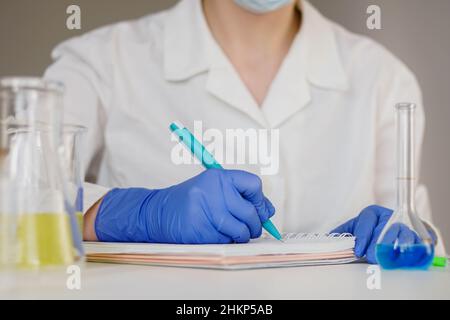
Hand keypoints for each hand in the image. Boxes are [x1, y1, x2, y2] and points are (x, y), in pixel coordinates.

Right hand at [94, 169, 274, 243]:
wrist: (157, 213)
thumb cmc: (190, 201)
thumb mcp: (214, 190)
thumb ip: (240, 196)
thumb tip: (268, 211)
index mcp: (217, 176)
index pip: (253, 184)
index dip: (260, 199)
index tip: (260, 209)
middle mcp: (212, 191)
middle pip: (250, 211)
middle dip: (255, 225)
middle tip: (252, 228)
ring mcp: (205, 211)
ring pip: (241, 230)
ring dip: (242, 236)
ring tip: (234, 233)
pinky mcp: (200, 230)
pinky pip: (226, 241)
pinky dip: (227, 242)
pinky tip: (216, 235)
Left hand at [330, 205, 412, 263]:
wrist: (394, 225)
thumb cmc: (370, 229)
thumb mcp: (354, 227)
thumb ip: (342, 233)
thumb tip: (327, 240)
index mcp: (372, 213)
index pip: (367, 220)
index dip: (362, 236)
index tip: (358, 251)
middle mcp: (389, 216)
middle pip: (386, 228)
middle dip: (378, 244)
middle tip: (371, 257)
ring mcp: (405, 225)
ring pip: (405, 234)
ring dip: (396, 247)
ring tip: (388, 259)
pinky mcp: (419, 235)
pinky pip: (420, 241)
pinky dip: (415, 249)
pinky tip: (407, 257)